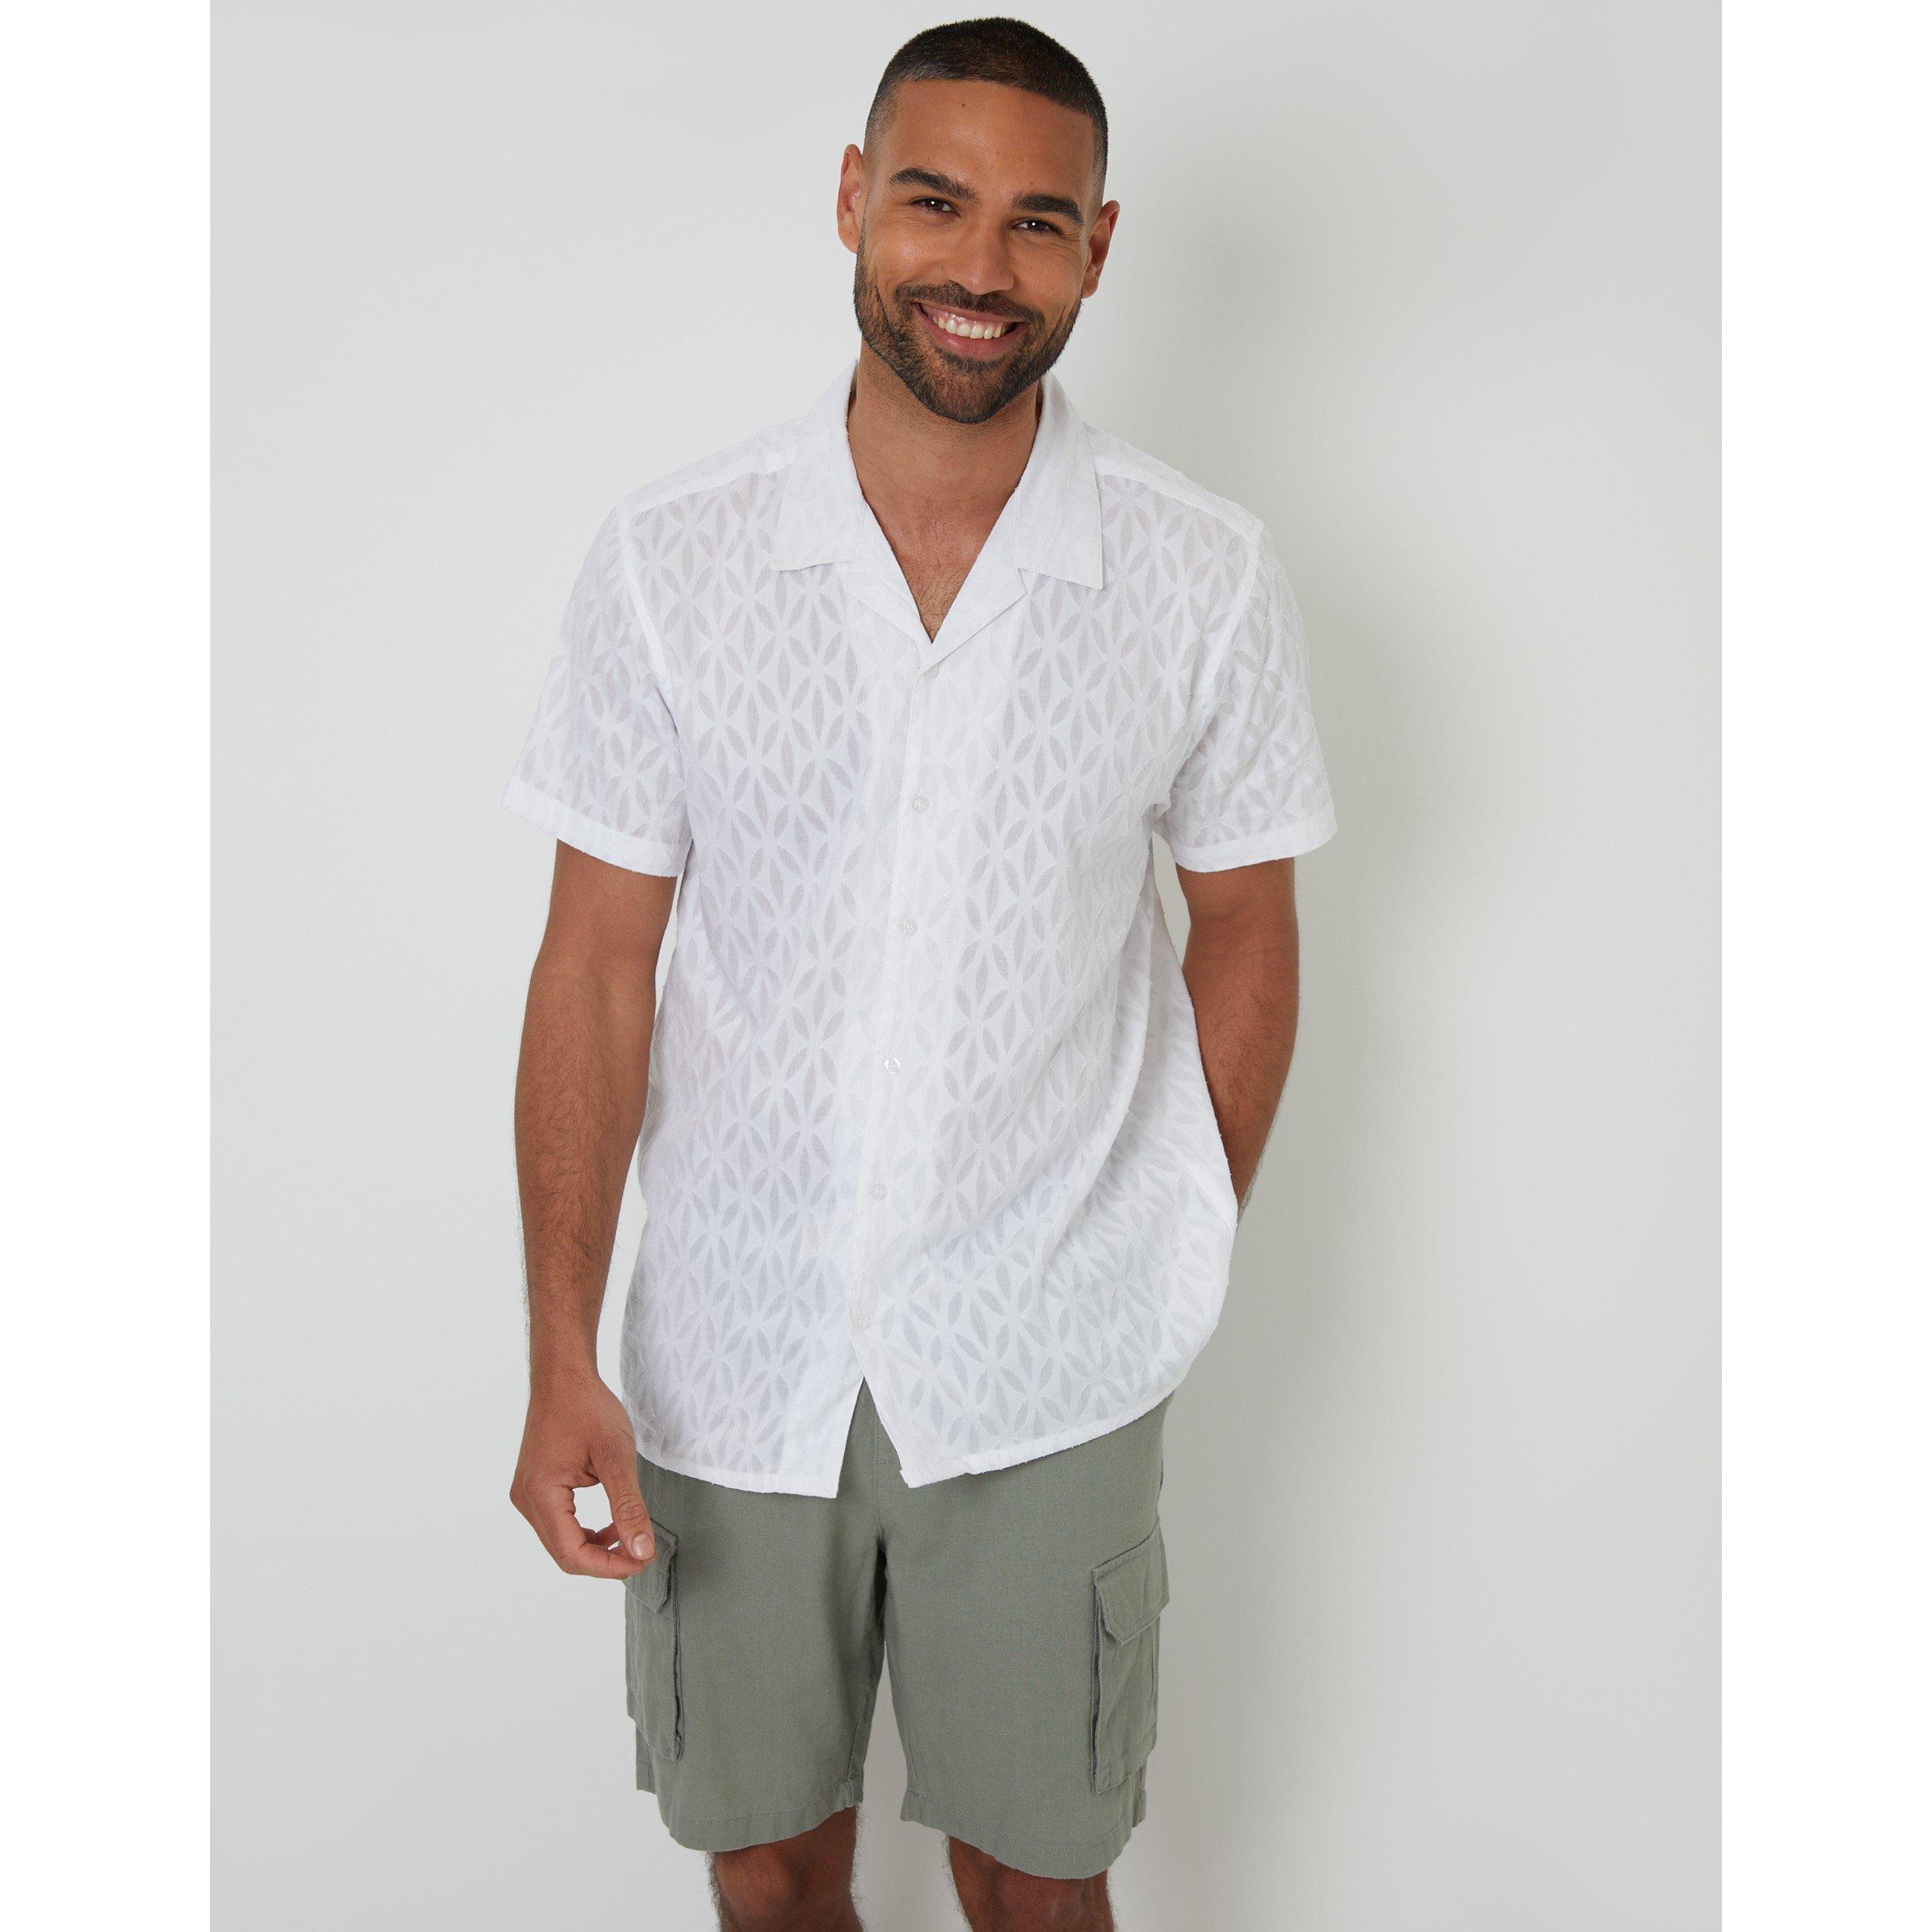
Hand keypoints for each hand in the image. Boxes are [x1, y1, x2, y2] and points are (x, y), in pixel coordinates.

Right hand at [511, 1372, 654, 1577]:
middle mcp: (526, 1499)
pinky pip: (558, 1523)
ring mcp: (527, 1493)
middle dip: (604, 1560)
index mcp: (540, 1494)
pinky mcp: (535, 1486)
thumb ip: (629, 1507)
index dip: (609, 1566)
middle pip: (564, 1553)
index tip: (642, 1561)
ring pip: (561, 1541)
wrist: (563, 1375)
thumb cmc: (587, 1406)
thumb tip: (642, 1550)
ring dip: (596, 1546)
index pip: (572, 1554)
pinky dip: (585, 1530)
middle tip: (642, 1553)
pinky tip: (612, 1523)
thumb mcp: (616, 1457)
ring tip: (630, 1536)